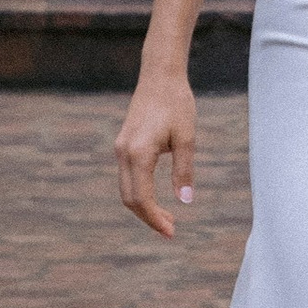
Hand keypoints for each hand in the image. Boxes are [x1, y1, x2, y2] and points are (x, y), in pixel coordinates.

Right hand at [116, 70, 198, 236]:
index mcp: (139, 154)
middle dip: (148, 217)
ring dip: (143, 206)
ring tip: (167, 217)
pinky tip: (156, 197)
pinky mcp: (123, 145)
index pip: (142, 198)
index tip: (171, 232)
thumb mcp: (187, 138)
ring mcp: (121, 149)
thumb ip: (184, 170)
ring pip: (126, 189)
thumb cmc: (177, 103)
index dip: (155, 219)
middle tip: (171, 230)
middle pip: (129, 199)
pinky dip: (139, 192)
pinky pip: (127, 177)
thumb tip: (186, 200)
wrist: (160, 75)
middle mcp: (124, 153)